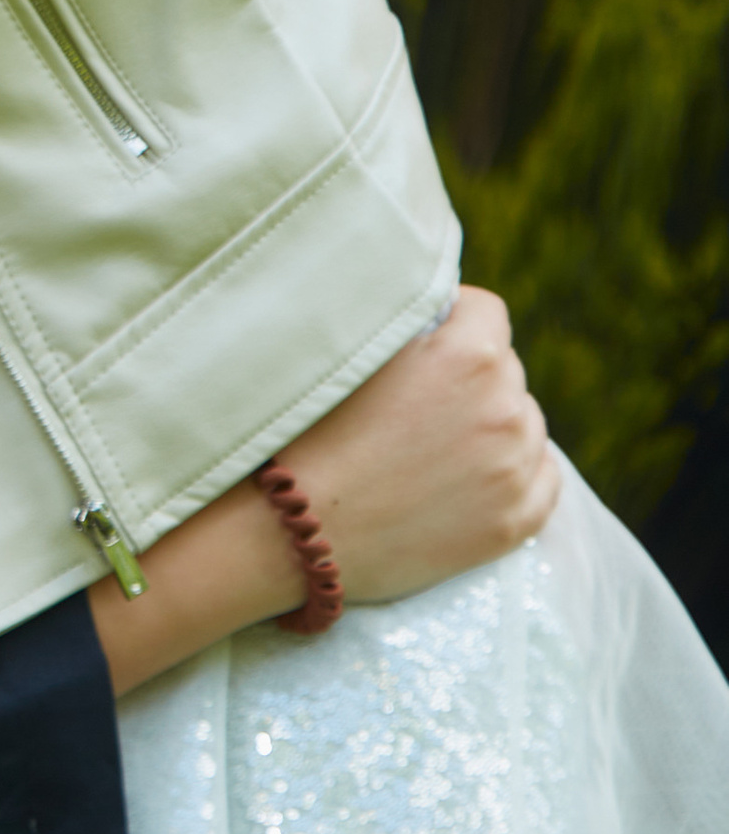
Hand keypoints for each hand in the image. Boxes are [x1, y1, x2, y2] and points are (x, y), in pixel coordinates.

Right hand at [92, 288, 554, 695]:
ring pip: (525, 422)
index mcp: (471, 354)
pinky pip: (543, 478)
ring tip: (433, 447)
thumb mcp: (352, 346)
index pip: (485, 311)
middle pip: (505, 368)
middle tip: (414, 404)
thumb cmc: (306, 427)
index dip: (450, 320)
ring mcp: (514, 468)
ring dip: (492, 424)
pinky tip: (473, 477)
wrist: (291, 529)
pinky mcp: (514, 521)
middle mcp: (505, 407)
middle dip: (469, 377)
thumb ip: (405, 316)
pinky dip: (517, 471)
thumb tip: (432, 304)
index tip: (420, 344)